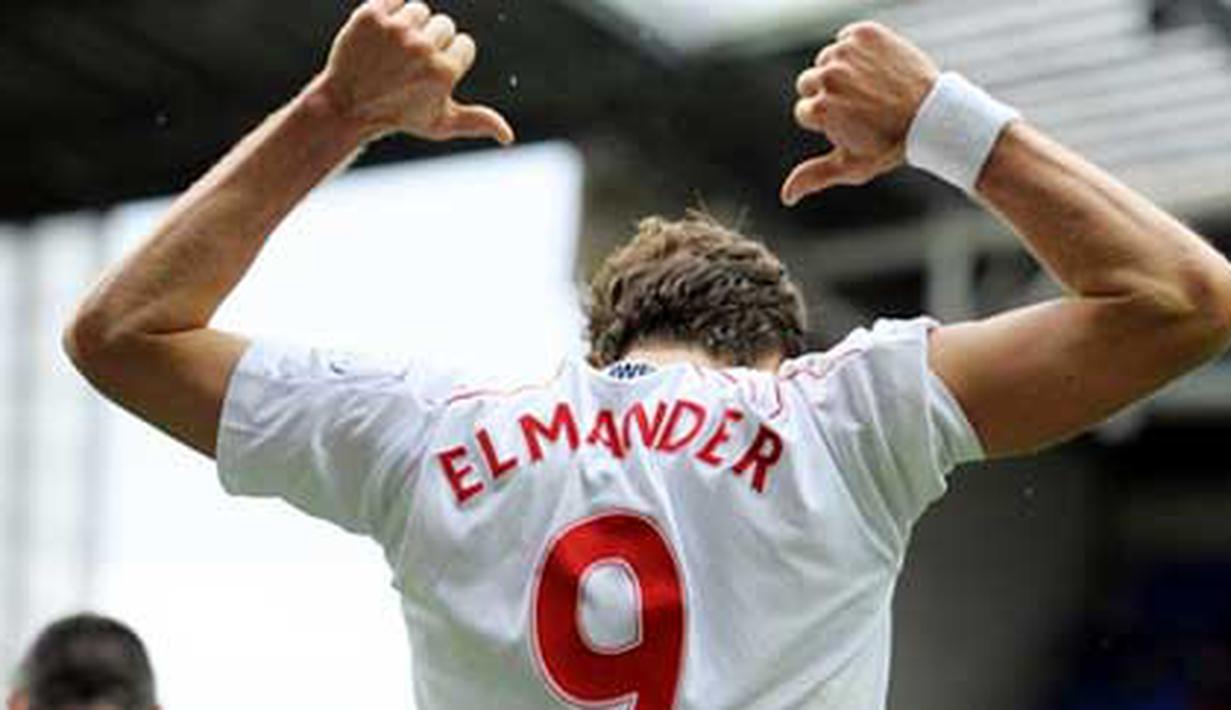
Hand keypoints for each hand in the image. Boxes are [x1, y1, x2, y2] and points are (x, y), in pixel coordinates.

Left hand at [315, 0, 514, 144]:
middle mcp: (422, 49)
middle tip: (407, 64)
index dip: (449, 58)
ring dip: (410, 26)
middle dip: (431, 41)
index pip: (464, 43)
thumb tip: (509, 138)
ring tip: (392, 51)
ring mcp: (396, 30)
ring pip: (420, 10)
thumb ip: (477, 122)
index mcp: (444, 72)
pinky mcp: (372, 15)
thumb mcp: (440, 124)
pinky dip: (389, 12)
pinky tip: (380, 36)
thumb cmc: (399, 115)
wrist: (347, 104)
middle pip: (445, 25)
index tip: (427, 76)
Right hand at [781, 22, 937, 205]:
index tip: (854, 124)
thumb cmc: (891, 145)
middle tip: (860, 106)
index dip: (827, 121)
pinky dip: (858, 50)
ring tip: (870, 88)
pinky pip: (847, 37)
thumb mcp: (852, 166)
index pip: (805, 110)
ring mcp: (847, 52)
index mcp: (821, 109)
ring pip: (827, 60)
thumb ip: (814, 176)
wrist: (933, 113)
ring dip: (842, 71)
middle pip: (809, 82)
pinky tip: (876, 69)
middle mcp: (830, 76)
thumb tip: (786, 197)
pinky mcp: (865, 33)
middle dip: (828, 94)